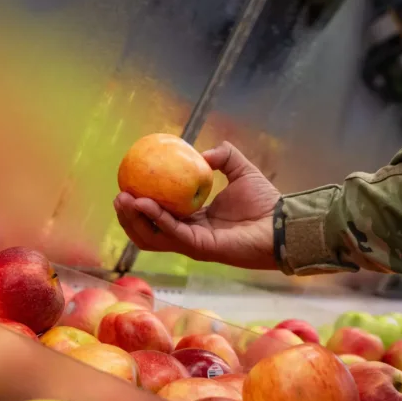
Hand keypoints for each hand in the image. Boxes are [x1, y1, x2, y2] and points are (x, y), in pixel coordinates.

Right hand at [114, 141, 280, 269]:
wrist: (282, 222)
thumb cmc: (265, 201)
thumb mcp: (240, 169)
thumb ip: (223, 156)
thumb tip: (202, 153)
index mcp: (194, 219)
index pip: (159, 215)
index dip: (140, 204)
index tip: (129, 184)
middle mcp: (189, 234)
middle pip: (148, 230)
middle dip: (128, 216)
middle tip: (119, 195)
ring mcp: (192, 243)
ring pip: (152, 237)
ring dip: (134, 220)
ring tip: (124, 199)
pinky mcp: (199, 247)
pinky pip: (171, 232)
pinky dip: (155, 218)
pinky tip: (145, 202)